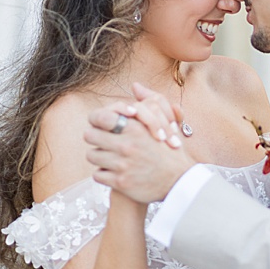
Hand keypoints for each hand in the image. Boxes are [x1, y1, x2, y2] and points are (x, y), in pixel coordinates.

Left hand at [86, 85, 193, 202]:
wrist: (179, 183)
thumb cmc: (169, 151)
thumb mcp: (165, 122)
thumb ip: (149, 102)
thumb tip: (135, 85)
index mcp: (135, 128)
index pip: (99, 117)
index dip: (98, 120)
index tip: (103, 125)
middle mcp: (126, 145)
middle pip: (89, 135)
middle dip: (96, 138)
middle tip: (104, 142)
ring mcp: (122, 165)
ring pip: (91, 155)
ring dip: (99, 156)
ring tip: (110, 157)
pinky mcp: (120, 182)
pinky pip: (97, 174)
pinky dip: (104, 174)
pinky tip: (113, 172)